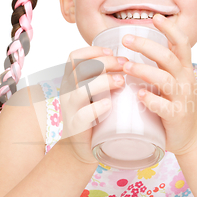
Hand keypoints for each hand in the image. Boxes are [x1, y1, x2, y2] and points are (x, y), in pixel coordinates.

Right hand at [59, 46, 126, 163]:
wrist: (81, 146)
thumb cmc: (92, 113)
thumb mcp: (94, 91)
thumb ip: (103, 76)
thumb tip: (128, 60)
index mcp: (71, 80)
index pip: (74, 57)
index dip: (93, 51)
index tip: (112, 52)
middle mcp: (68, 92)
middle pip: (81, 69)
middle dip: (105, 62)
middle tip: (125, 65)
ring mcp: (70, 110)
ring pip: (81, 90)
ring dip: (103, 82)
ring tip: (121, 82)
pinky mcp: (76, 127)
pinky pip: (83, 115)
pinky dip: (98, 108)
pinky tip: (110, 105)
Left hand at [121, 14, 196, 156]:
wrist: (194, 138)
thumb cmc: (178, 106)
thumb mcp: (176, 82)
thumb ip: (162, 67)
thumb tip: (139, 49)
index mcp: (185, 70)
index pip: (181, 43)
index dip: (170, 29)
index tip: (155, 18)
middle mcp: (185, 81)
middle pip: (167, 57)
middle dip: (146, 46)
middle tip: (126, 40)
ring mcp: (182, 99)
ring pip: (164, 79)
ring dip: (143, 70)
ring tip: (125, 66)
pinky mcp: (176, 117)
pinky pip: (163, 106)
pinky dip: (151, 99)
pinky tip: (139, 95)